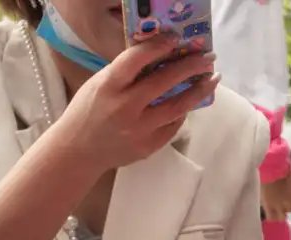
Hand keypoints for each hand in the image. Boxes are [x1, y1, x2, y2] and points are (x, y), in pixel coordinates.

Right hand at [52, 34, 218, 173]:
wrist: (79, 150)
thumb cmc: (88, 111)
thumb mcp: (99, 85)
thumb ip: (125, 73)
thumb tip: (158, 57)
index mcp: (108, 86)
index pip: (136, 60)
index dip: (158, 47)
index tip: (176, 39)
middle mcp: (125, 107)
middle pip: (164, 82)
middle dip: (190, 68)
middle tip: (208, 59)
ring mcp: (139, 129)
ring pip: (177, 107)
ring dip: (198, 91)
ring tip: (212, 80)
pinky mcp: (149, 146)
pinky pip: (173, 125)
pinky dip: (182, 111)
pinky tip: (191, 101)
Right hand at [262, 168, 290, 220]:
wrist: (271, 167)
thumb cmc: (287, 171)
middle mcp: (290, 205)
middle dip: (289, 206)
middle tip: (284, 198)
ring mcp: (278, 207)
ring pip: (281, 218)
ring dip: (280, 213)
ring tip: (277, 205)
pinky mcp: (267, 206)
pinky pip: (271, 218)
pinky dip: (272, 216)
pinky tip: (271, 211)